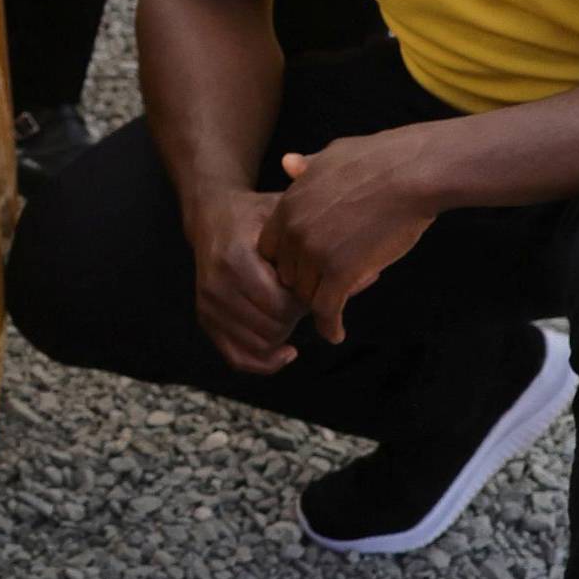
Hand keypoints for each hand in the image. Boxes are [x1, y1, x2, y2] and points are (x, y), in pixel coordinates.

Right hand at [189, 186, 305, 373]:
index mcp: (236, 261)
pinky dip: (264, 361)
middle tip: (300, 296)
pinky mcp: (205, 318)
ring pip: (260, 344)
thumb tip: (373, 276)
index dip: (305, 301)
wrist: (213, 217)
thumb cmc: (257, 217)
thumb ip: (322, 248)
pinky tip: (286, 351)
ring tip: (288, 309)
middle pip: (273, 328)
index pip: (283, 307)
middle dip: (294, 317)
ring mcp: (208, 305)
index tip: (310, 283)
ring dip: (282, 333)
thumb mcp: (287, 221)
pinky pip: (238, 357)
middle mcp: (217, 287)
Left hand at [262, 127, 443, 342]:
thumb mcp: (333, 155)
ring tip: (336, 306)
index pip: (270, 248)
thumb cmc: (382, 158)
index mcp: (289, 204)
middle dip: (304, 281)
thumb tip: (288, 162)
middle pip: (286, 274)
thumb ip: (306, 168)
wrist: (414, 172)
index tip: (307, 267)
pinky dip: (330, 326)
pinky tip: (336, 334)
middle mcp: (294, 230)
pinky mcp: (341, 273)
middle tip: (325, 288)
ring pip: (305, 293)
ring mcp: (315, 253)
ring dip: (321, 302)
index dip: (289, 260)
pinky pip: (326, 310)